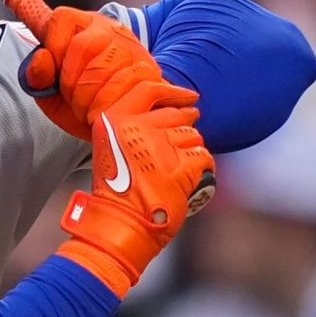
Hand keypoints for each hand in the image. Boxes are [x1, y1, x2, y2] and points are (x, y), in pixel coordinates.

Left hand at [21, 5, 197, 138]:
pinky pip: (119, 87)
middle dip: (70, 81)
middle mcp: (109, 29)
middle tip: (74, 98)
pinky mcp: (148, 70)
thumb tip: (40, 59)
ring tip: (88, 109)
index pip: (61, 19)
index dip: (53, 47)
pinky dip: (104, 107)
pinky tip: (103, 114)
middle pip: (81, 46)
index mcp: (83, 26)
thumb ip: (38, 78)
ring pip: (100, 69)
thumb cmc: (86, 104)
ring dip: (87, 99)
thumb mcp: (52, 94)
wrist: (124, 123)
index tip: (56, 71)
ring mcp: (131, 48)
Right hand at [56, 100, 212, 295]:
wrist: (119, 227)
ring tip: (175, 171)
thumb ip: (133, 125)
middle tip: (176, 151)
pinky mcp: (178, 169)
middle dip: (184, 129)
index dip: (174, 92)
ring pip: (193, 137)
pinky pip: (203, 158)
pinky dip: (201, 170)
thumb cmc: (118, 191)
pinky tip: (189, 180)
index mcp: (113, 121)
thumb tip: (176, 108)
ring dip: (190, 152)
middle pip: (177, 115)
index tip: (190, 97)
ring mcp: (158, 148)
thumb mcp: (112, 148)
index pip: (150, 89)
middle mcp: (135, 129)